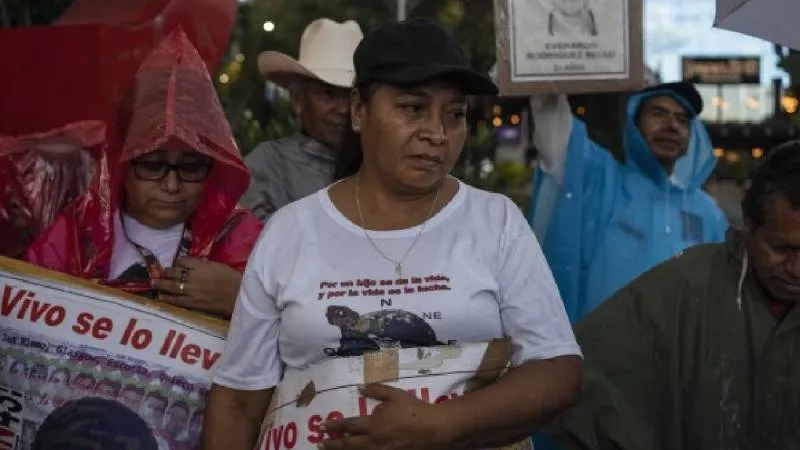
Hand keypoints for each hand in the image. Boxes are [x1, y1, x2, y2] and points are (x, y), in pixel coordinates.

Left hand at [151, 257, 241, 316]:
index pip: (183, 260)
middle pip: (174, 272)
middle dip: (166, 272)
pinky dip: (167, 297)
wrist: (239, 297)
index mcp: (202, 266)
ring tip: (154, 283)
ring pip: (171, 286)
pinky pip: (175, 300)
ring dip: (161, 284)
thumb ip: (204, 265)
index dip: (179, 262)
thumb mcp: (218, 266)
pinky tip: (161, 296)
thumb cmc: (233, 279)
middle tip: (162, 273)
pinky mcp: (192, 303)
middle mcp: (194, 277)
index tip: (178, 265)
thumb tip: (192, 266)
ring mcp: (192, 291)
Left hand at [320, 384, 450, 449]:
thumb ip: (377, 390)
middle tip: (320, 444)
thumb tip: (360, 388)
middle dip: (333, 444)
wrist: (433, 428)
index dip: (335, 426)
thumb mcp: (395, 394)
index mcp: (373, 424)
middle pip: (348, 445)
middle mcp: (374, 441)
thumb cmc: (414, 409)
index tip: (322, 427)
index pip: (349, 426)